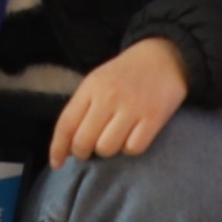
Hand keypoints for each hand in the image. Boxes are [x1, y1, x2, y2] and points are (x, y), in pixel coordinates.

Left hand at [51, 35, 188, 160]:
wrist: (164, 57)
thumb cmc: (126, 73)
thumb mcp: (98, 81)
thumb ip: (82, 108)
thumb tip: (67, 145)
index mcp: (91, 86)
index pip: (66, 123)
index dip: (58, 147)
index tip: (57, 163)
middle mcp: (109, 97)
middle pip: (84, 141)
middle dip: (83, 153)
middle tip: (89, 151)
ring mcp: (132, 108)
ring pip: (107, 148)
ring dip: (108, 150)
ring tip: (114, 139)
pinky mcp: (154, 117)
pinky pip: (133, 148)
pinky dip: (130, 148)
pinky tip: (132, 137)